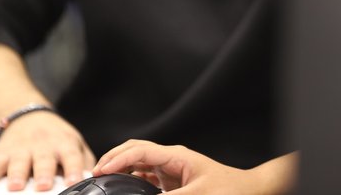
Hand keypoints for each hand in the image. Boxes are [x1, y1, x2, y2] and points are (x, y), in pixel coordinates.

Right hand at [0, 110, 93, 190]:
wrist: (28, 115)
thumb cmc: (55, 136)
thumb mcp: (74, 143)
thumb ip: (84, 160)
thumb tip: (97, 178)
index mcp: (64, 143)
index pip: (72, 156)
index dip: (74, 169)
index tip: (75, 181)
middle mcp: (44, 144)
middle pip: (44, 160)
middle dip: (43, 173)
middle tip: (43, 186)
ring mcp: (23, 147)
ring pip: (19, 162)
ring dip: (17, 174)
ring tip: (16, 186)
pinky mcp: (4, 151)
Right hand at [94, 140, 258, 193]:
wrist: (247, 191)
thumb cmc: (229, 189)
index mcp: (176, 156)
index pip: (139, 150)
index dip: (117, 159)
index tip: (100, 171)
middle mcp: (170, 159)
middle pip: (134, 151)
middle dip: (113, 159)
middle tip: (94, 174)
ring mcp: (170, 169)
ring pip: (137, 163)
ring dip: (119, 169)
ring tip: (102, 180)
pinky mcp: (171, 181)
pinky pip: (144, 177)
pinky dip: (130, 180)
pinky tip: (121, 189)